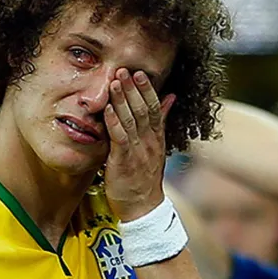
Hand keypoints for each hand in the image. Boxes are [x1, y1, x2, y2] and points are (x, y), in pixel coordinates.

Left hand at [104, 68, 175, 221]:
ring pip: (132, 120)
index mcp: (157, 138)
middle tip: (125, 69)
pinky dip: (114, 122)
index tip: (139, 73)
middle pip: (144, 110)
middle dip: (134, 89)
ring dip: (122, 100)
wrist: (143, 209)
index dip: (147, 90)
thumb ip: (161, 122)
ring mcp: (138, 151)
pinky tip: (108, 109)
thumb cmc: (144, 178)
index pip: (155, 108)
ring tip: (115, 82)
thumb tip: (170, 97)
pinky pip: (120, 138)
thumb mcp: (155, 147)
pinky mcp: (124, 162)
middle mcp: (150, 142)